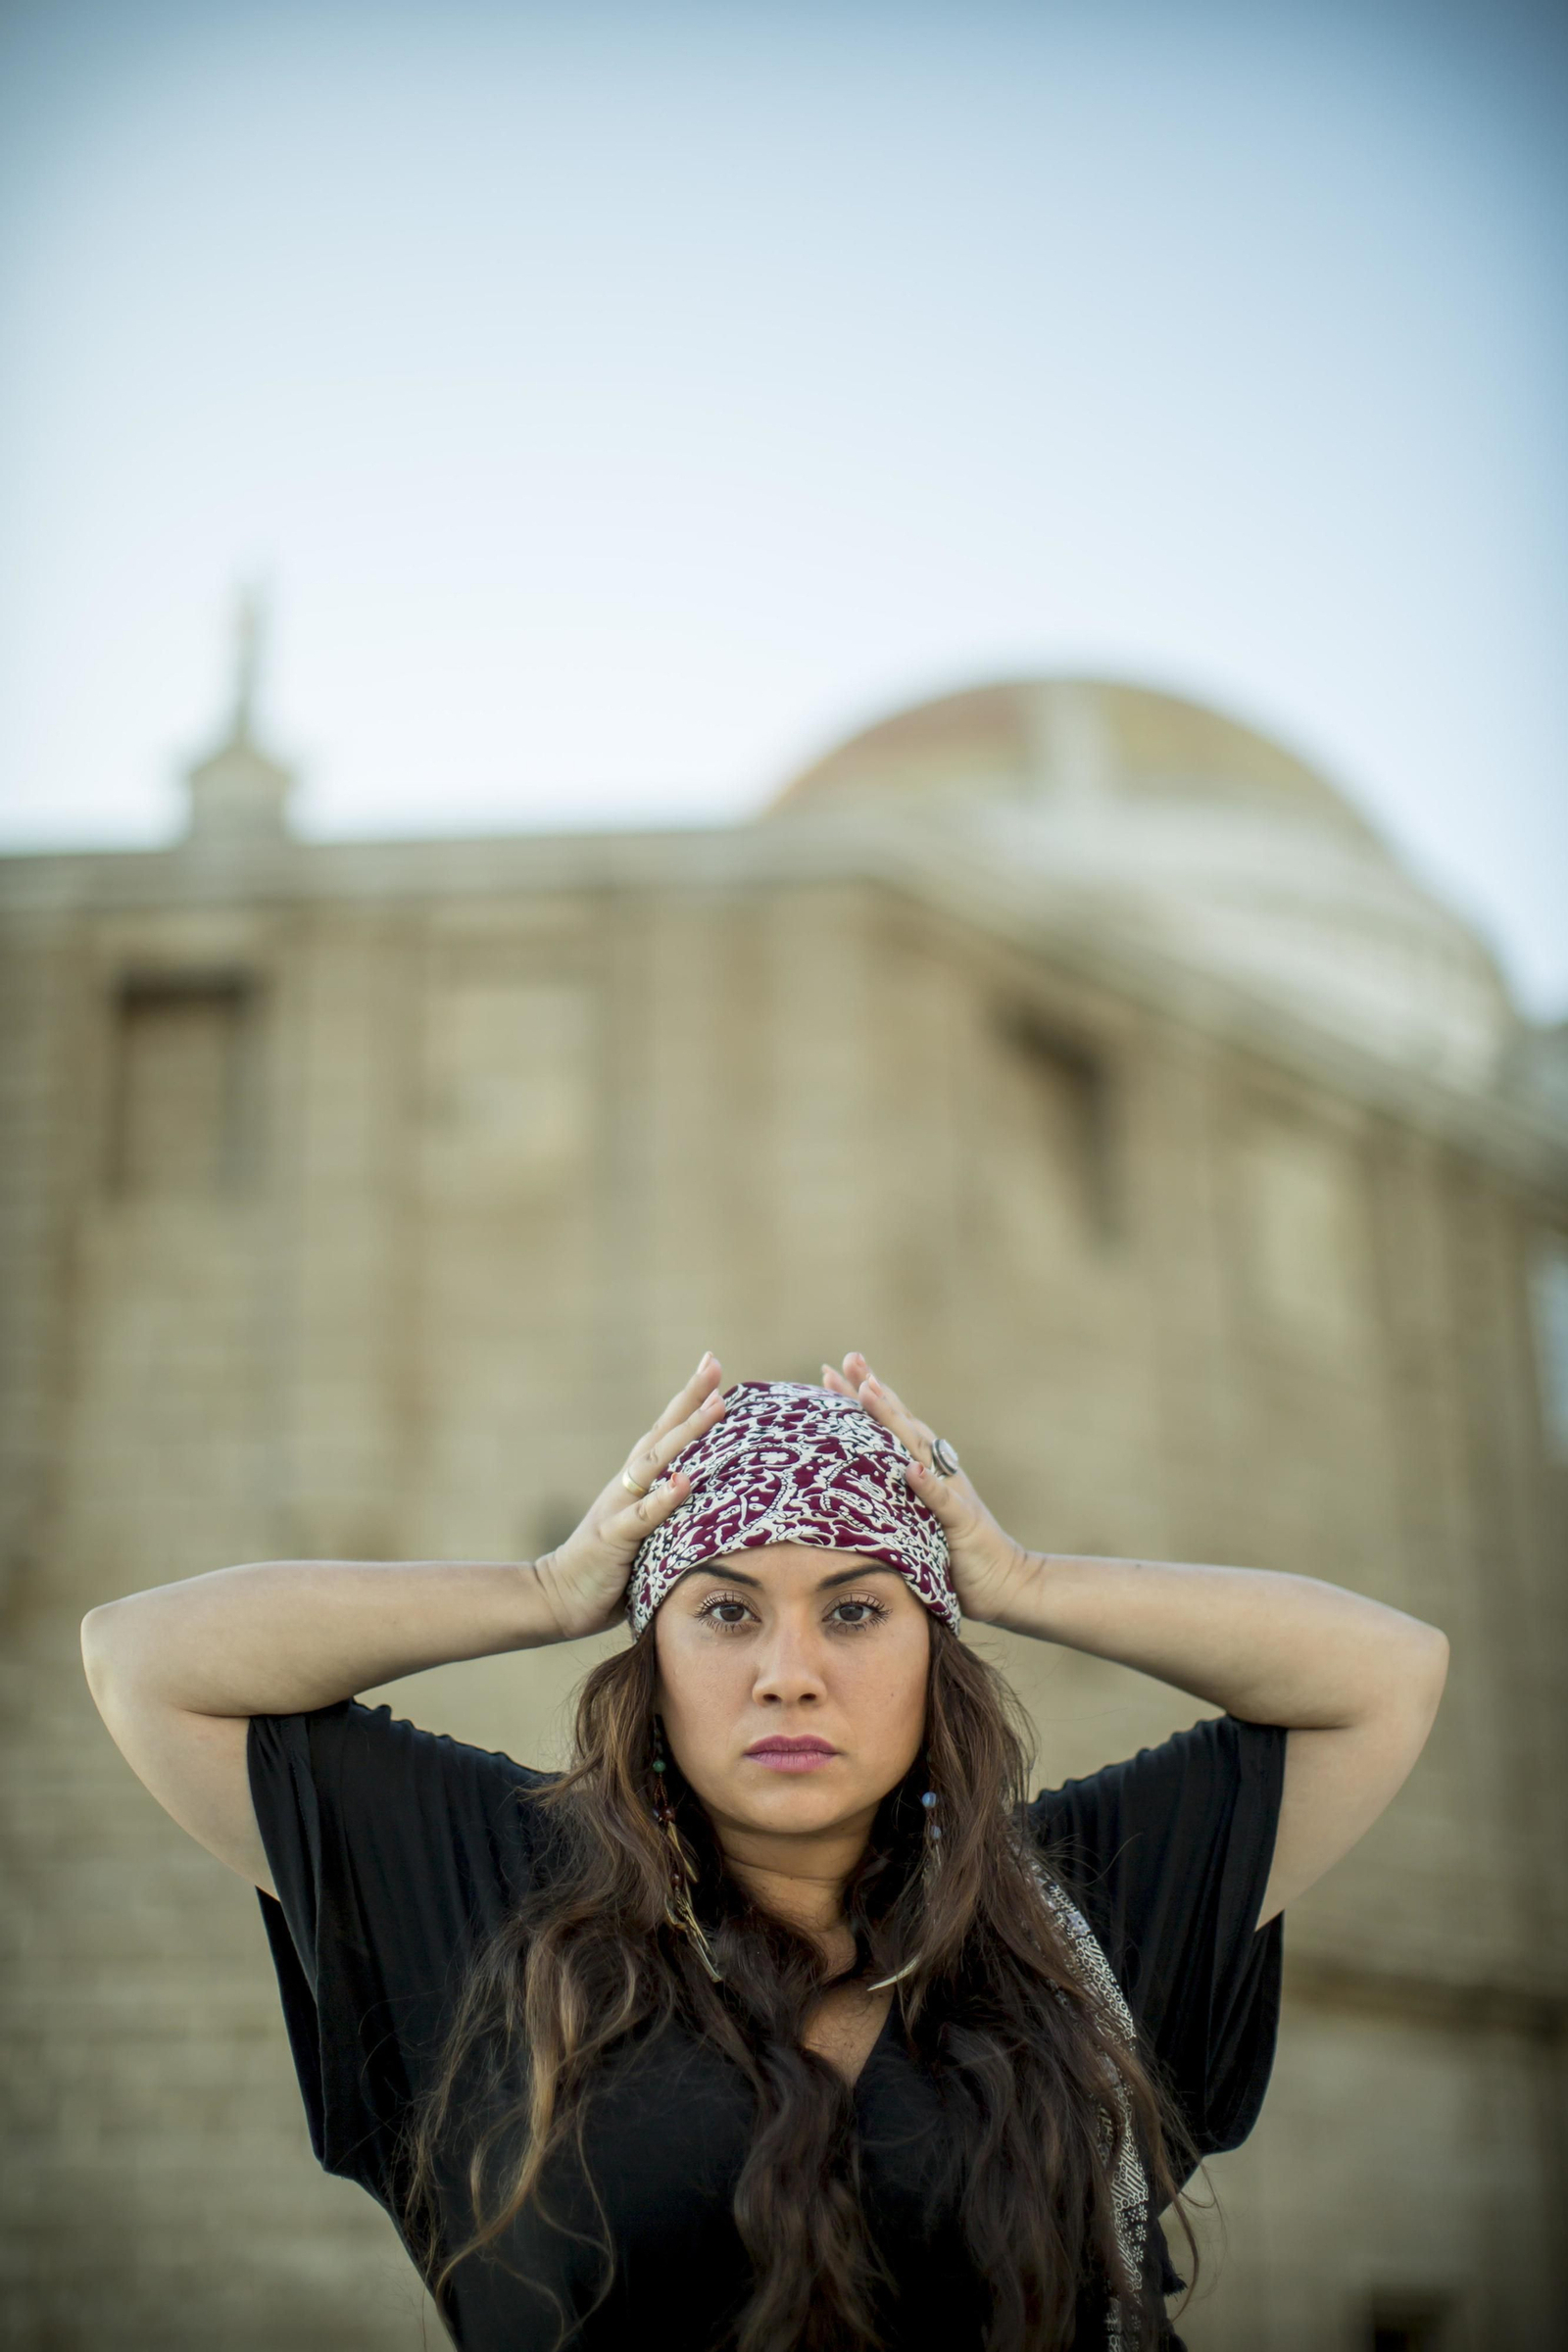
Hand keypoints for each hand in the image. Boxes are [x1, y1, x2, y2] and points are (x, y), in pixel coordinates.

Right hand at [533, 1355, 726, 1639]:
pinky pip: (641, 1516)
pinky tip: (684, 1481)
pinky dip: (663, 1498)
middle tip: (714, 1365)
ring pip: (656, 1462)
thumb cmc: (610, 1569)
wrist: (559, 1598)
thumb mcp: (646, 1534)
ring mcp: (618, 1507)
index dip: (688, 1399)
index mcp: (635, 1482)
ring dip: (688, 1432)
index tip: (711, 1364)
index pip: (665, 1432)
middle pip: (662, 1433)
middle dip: (690, 1399)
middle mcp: (626, 1485)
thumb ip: (670, 1514)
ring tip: (716, 1406)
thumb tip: (711, 1501)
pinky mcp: (613, 1538)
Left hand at [821, 1352, 1036, 1626]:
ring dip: (893, 1419)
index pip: (888, 1425)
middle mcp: (937, 1469)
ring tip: (869, 1391)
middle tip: (848, 1358)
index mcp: (924, 1467)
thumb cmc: (953, 1552)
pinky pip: (944, 1501)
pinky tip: (912, 1468)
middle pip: (900, 1422)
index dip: (862, 1397)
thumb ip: (891, 1497)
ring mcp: (951, 1492)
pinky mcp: (963, 1522)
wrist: (1004, 1582)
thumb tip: (846, 1488)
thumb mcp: (914, 1520)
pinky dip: (928, 1484)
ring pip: (918, 1448)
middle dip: (873, 1390)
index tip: (831, 1371)